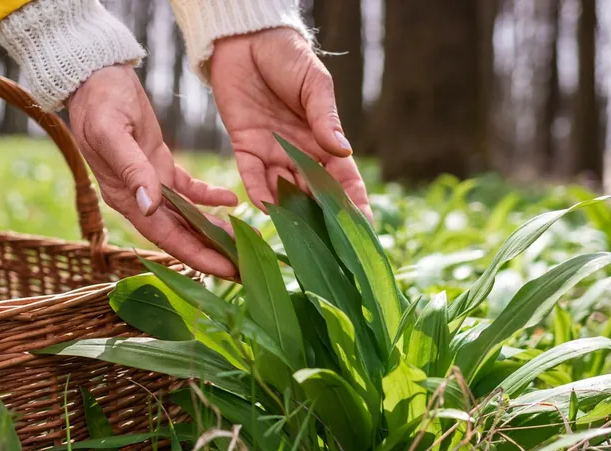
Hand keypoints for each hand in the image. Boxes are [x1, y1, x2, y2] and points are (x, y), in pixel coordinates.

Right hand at [69, 65, 238, 276]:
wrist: (94, 76)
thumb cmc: (99, 102)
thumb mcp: (112, 132)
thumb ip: (132, 169)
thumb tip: (149, 206)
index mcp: (124, 197)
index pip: (165, 237)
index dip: (196, 256)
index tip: (226, 271)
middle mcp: (138, 197)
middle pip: (180, 234)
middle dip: (212, 252)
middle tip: (247, 268)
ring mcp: (150, 182)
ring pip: (188, 216)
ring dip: (215, 230)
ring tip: (247, 242)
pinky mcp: (159, 164)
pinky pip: (189, 189)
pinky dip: (210, 197)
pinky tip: (232, 200)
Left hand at [210, 28, 372, 219]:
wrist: (246, 41)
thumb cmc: (287, 57)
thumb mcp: (313, 84)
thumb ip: (324, 118)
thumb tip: (343, 151)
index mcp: (323, 138)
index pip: (343, 179)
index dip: (354, 204)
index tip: (364, 230)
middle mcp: (299, 152)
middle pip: (314, 193)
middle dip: (323, 221)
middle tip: (332, 249)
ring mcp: (272, 152)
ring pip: (284, 191)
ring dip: (291, 213)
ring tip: (300, 238)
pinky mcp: (245, 147)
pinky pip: (252, 176)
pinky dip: (259, 192)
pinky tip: (266, 209)